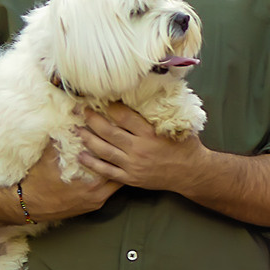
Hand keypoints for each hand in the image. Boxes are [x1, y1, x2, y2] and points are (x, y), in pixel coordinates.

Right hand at [17, 143, 116, 222]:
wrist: (27, 206)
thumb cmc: (37, 182)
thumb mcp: (49, 156)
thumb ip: (61, 138)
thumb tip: (67, 119)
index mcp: (91, 183)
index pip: (112, 162)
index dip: (114, 148)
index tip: (115, 136)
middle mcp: (97, 195)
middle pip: (119, 174)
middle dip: (119, 160)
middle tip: (120, 146)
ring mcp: (95, 202)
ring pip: (115, 184)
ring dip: (115, 170)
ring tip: (116, 156)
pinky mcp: (91, 207)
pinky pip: (107, 192)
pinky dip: (108, 180)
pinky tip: (105, 170)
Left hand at [79, 103, 208, 193]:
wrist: (191, 173)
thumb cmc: (186, 146)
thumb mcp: (177, 125)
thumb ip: (161, 113)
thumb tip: (154, 91)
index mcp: (150, 133)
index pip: (124, 116)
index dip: (110, 107)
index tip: (102, 100)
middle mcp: (139, 148)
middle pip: (109, 132)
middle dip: (92, 119)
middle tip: (82, 110)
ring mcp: (133, 165)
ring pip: (104, 150)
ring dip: (88, 139)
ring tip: (78, 129)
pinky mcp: (130, 178)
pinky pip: (107, 170)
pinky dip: (92, 163)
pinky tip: (81, 155)